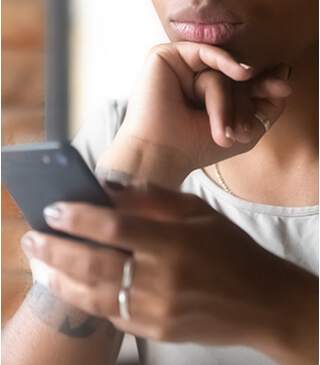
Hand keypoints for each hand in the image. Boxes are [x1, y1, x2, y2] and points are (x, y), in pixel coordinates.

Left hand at [21, 184, 316, 363]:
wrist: (262, 302)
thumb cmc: (231, 249)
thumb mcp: (197, 212)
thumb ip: (153, 198)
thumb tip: (109, 190)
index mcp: (174, 242)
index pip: (114, 226)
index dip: (78, 217)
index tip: (53, 209)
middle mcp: (162, 278)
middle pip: (94, 262)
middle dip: (55, 249)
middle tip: (31, 237)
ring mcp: (158, 310)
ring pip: (94, 294)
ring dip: (60, 278)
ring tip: (38, 263)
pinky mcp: (157, 331)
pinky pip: (112, 314)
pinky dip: (86, 299)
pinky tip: (70, 286)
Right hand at [98, 42, 291, 181]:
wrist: (161, 153)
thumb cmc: (196, 146)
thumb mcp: (245, 129)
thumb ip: (268, 105)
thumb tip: (284, 72)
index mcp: (208, 93)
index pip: (242, 82)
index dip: (264, 85)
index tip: (283, 89)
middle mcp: (195, 77)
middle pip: (233, 77)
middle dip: (246, 101)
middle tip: (247, 129)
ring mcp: (181, 66)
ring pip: (219, 71)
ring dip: (227, 102)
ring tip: (224, 132)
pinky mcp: (166, 56)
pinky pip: (204, 52)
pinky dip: (225, 61)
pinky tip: (242, 73)